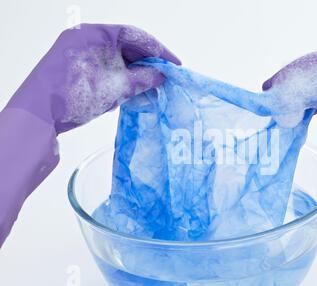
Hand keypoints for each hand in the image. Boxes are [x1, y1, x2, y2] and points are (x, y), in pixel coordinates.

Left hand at [5, 23, 180, 132]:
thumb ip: (143, 79)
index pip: (134, 35)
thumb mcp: (116, 87)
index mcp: (94, 34)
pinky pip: (106, 69)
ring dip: (136, 73)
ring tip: (154, 87)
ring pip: (117, 60)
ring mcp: (81, 54)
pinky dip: (122, 79)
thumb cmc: (76, 95)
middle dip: (148, 63)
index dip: (158, 50)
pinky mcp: (78, 70)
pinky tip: (135, 92)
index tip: (174, 64)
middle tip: (167, 77)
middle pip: (126, 47)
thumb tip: (162, 75)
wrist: (38, 116)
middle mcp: (87, 39)